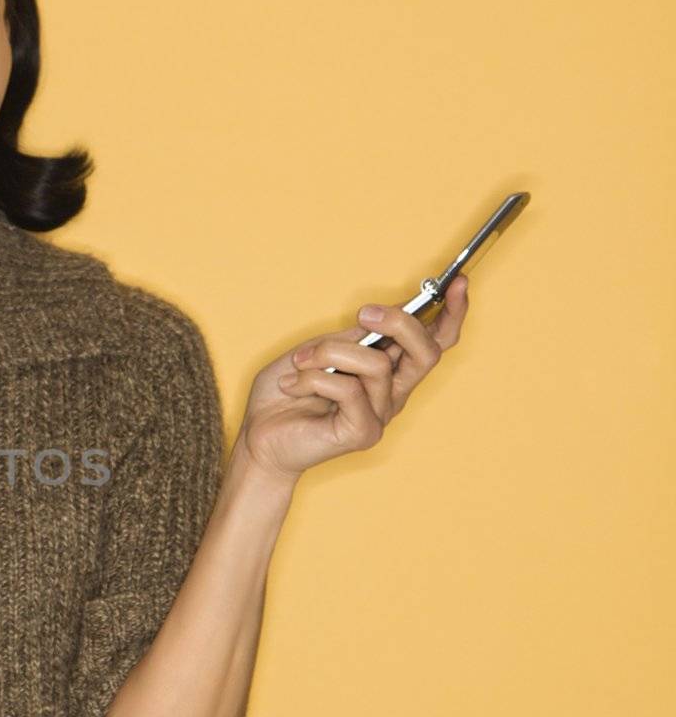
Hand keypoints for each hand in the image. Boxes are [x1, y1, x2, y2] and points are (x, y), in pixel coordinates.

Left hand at [234, 273, 469, 485]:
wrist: (258, 434)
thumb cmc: (285, 391)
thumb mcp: (318, 348)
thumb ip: (353, 335)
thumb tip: (384, 314)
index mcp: (388, 370)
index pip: (434, 343)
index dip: (452, 313)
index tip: (459, 281)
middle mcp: (392, 393)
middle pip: (427, 352)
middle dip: (400, 322)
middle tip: (364, 313)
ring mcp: (380, 414)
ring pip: (376, 364)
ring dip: (329, 353)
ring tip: (298, 363)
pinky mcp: (364, 432)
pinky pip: (349, 390)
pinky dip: (313, 379)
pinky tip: (293, 387)